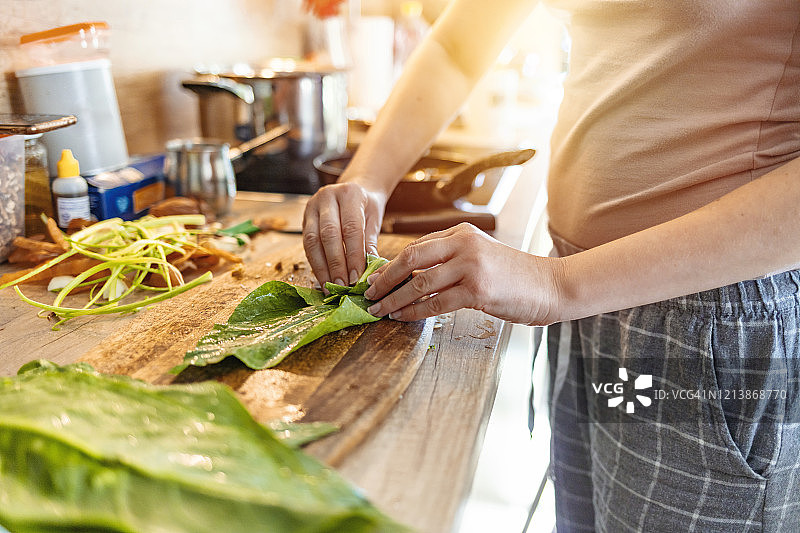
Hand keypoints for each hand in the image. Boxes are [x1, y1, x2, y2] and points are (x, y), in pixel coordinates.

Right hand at [303, 182, 386, 287]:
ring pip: (312, 240)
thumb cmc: (367, 206)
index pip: (351, 228)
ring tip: (331, 286)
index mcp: (350, 194)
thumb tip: (369, 272)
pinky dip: (315, 263)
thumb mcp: (374, 220)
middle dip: (336, 264)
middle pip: (329, 234)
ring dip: (322, 267)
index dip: (353, 255)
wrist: (355, 188)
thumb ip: (369, 243)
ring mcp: (312, 206)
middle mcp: (327, 196)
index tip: (356, 277)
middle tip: (342, 285)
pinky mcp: (304, 217)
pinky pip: (306, 244)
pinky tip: (323, 278)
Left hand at [363, 223, 563, 324]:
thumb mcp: (481, 256)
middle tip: (368, 294)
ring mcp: (470, 266)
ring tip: (379, 310)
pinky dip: (414, 312)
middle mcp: (464, 244)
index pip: (416, 246)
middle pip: (410, 258)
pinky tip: (402, 317)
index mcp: (462, 233)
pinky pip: (435, 303)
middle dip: (384, 279)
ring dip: (394, 299)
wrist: (552, 285)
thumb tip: (411, 277)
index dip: (391, 265)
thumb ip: (450, 260)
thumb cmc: (515, 276)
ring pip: (419, 283)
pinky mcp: (477, 289)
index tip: (375, 280)